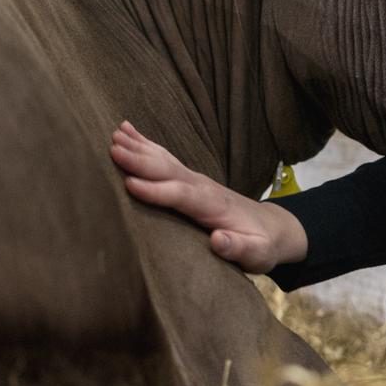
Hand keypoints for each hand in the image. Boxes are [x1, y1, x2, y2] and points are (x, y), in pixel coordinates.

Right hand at [110, 121, 306, 272]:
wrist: (273, 227)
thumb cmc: (262, 244)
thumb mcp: (258, 253)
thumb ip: (239, 248)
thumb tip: (218, 240)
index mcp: (214, 206)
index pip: (183, 196)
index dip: (158, 191)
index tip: (130, 185)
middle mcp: (203, 187)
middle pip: (169, 172)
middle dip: (142, 161)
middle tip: (113, 149)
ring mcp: (196, 180)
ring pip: (164, 160)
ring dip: (140, 148)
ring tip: (115, 135)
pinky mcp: (189, 180)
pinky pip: (165, 159)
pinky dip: (146, 145)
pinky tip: (128, 132)